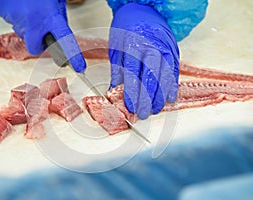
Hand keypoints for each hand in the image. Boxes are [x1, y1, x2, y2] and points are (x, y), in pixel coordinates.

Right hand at [0, 0, 85, 71]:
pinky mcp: (3, 14)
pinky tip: (21, 5)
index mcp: (49, 16)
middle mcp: (32, 21)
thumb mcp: (56, 0)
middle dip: (39, 43)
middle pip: (35, 48)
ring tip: (30, 8)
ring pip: (23, 33)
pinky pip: (13, 22)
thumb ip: (58, 17)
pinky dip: (18, 17)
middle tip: (41, 30)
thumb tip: (59, 31)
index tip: (79, 67)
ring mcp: (16, 19)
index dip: (73, 55)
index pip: (65, 40)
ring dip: (28, 27)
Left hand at [109, 3, 179, 118]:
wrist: (144, 10)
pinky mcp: (174, 50)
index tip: (130, 107)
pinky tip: (169, 97)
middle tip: (144, 113)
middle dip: (148, 98)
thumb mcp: (116, 49)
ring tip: (155, 109)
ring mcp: (165, 48)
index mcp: (133, 45)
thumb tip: (114, 93)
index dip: (132, 92)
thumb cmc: (126, 29)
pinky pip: (174, 71)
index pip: (133, 74)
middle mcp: (151, 47)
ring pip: (165, 76)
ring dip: (160, 95)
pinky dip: (172, 85)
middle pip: (151, 77)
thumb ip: (118, 72)